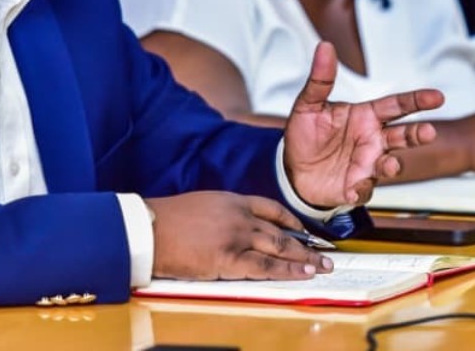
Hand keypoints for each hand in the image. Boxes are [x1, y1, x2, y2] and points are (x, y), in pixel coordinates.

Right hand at [148, 191, 331, 280]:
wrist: (149, 228)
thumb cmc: (166, 221)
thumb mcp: (201, 206)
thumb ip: (222, 214)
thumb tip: (232, 228)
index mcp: (232, 200)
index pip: (271, 207)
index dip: (292, 221)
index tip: (304, 230)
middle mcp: (240, 215)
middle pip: (281, 230)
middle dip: (306, 243)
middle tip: (326, 252)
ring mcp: (236, 236)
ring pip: (280, 247)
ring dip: (305, 258)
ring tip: (323, 266)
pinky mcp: (229, 258)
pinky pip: (265, 267)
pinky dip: (288, 271)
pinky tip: (303, 274)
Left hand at [283, 42, 443, 206]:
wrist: (293, 170)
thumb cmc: (306, 134)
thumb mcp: (308, 105)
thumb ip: (320, 79)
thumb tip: (325, 46)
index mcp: (366, 116)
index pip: (396, 105)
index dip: (416, 100)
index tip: (437, 96)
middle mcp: (373, 140)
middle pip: (403, 135)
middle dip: (418, 134)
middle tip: (429, 132)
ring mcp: (368, 164)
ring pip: (390, 164)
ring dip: (392, 165)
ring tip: (389, 165)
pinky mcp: (357, 186)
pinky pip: (364, 189)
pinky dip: (360, 189)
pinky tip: (353, 188)